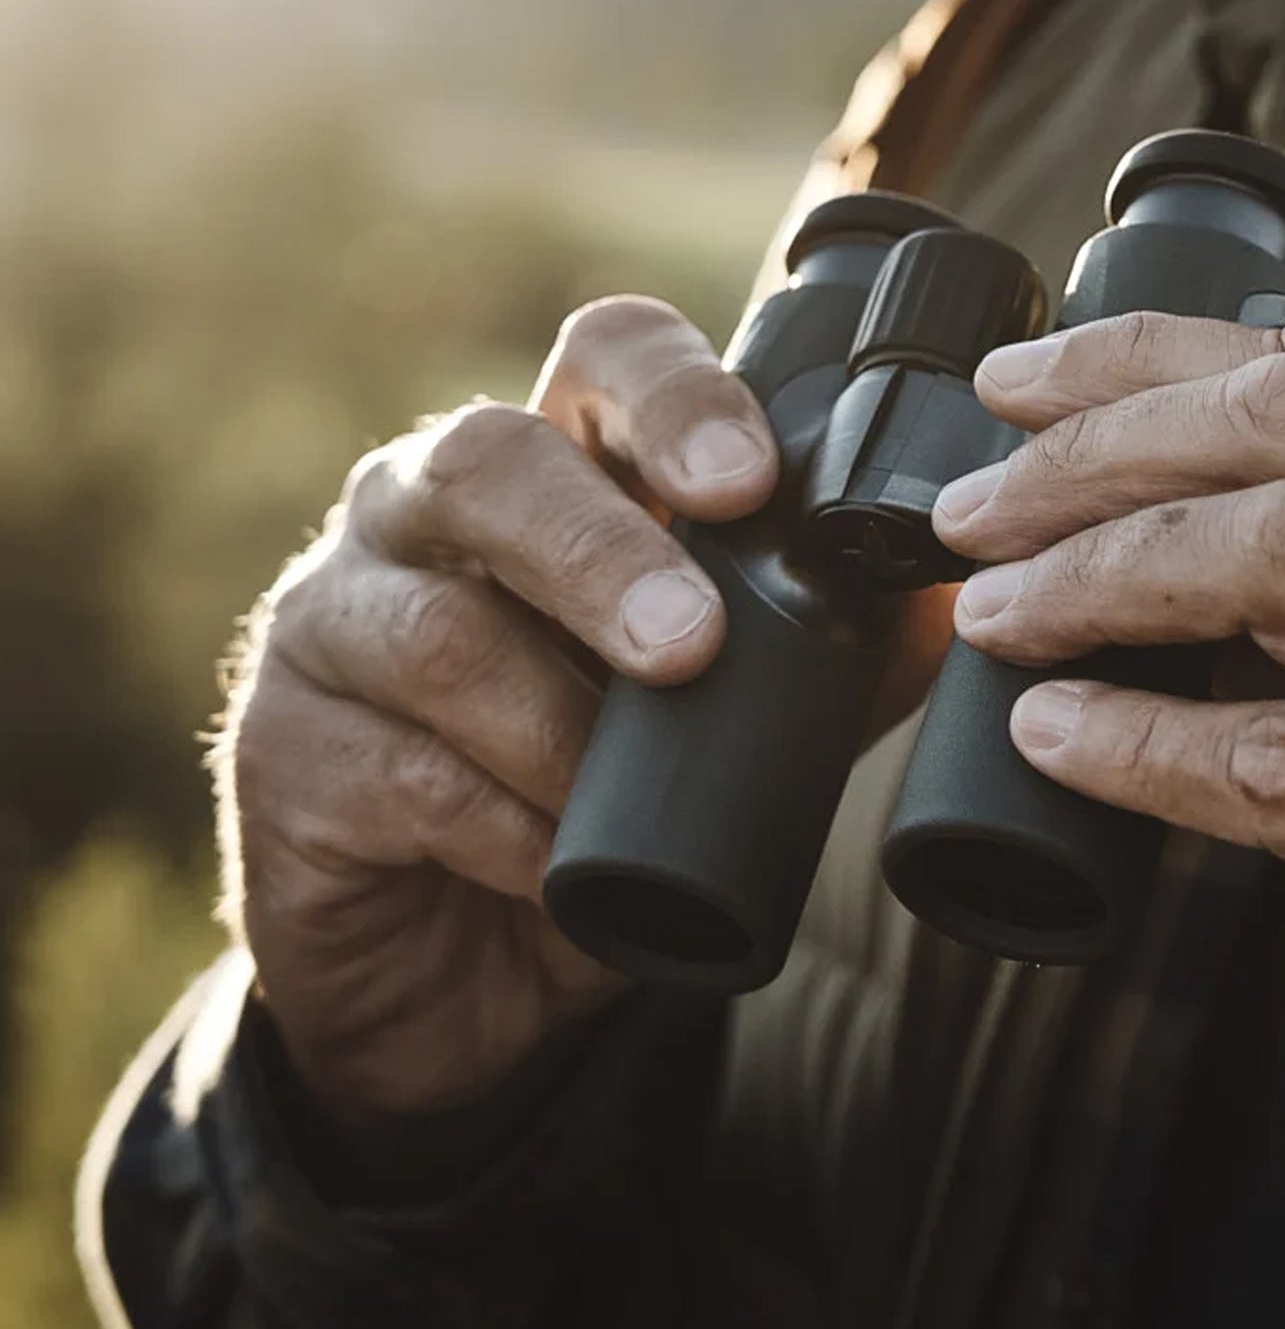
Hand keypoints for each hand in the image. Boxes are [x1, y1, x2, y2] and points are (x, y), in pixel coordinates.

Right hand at [220, 296, 782, 1125]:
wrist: (461, 971)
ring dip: (553, 715)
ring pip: (430, 627)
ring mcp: (336, 625)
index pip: (601, 357)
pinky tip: (551, 860)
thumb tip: (952, 600)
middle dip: (599, 546)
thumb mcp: (725, 714)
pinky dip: (499, 822)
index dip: (676, 393)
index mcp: (555, 468)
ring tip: (621, 780)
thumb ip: (826, 650)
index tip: (754, 480)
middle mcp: (426, 514)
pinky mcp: (287, 755)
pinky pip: (398, 772)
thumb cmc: (602, 792)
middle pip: (485, 458)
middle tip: (691, 644)